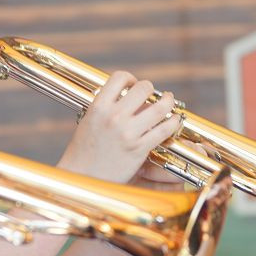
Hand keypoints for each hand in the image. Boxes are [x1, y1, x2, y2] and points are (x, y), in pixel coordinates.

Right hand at [58, 70, 181, 184]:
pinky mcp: (139, 148)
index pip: (120, 77)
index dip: (131, 78)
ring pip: (160, 107)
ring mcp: (127, 132)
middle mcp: (113, 116)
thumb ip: (107, 108)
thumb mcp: (89, 122)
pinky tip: (173, 122)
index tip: (133, 85)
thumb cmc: (83, 152)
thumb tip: (131, 98)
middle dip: (150, 90)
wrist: (82, 177)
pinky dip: (173, 123)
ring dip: (168, 103)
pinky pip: (164, 129)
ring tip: (168, 103)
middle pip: (143, 88)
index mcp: (98, 107)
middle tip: (152, 97)